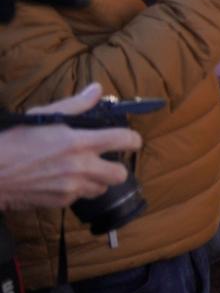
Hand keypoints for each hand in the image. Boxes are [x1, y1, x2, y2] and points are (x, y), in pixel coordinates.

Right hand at [0, 85, 138, 210]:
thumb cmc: (13, 141)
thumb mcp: (42, 116)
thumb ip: (75, 105)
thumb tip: (96, 90)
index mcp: (79, 142)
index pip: (124, 140)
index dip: (133, 139)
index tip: (131, 140)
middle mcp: (80, 167)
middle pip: (120, 173)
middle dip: (117, 166)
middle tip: (106, 159)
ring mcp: (71, 187)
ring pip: (102, 188)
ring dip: (98, 180)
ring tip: (84, 170)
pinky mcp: (60, 202)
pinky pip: (80, 197)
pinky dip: (77, 189)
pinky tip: (63, 180)